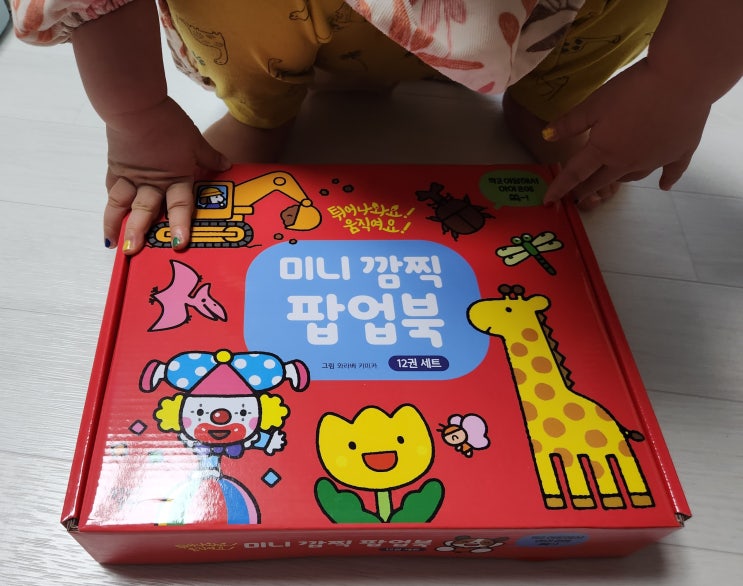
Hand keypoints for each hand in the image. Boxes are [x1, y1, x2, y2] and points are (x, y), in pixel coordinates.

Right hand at [103, 97, 230, 253]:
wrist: (135, 105)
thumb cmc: (167, 122)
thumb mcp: (194, 139)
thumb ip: (209, 156)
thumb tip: (226, 165)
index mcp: (175, 176)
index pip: (180, 205)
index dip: (179, 225)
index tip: (178, 244)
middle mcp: (152, 182)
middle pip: (145, 210)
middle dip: (139, 232)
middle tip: (134, 251)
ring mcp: (131, 175)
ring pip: (121, 204)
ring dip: (116, 224)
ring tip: (113, 244)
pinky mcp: (116, 166)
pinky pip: (112, 188)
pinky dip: (110, 202)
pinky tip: (110, 215)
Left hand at [543, 59, 710, 206]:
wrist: (682, 79)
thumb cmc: (633, 88)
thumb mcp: (594, 103)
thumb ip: (570, 122)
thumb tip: (546, 136)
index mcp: (603, 150)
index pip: (575, 174)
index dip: (559, 188)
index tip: (548, 201)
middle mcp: (627, 162)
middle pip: (601, 180)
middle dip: (586, 189)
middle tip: (578, 195)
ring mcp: (655, 160)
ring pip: (632, 177)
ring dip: (618, 180)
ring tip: (612, 179)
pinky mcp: (679, 152)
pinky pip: (671, 172)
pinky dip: (667, 180)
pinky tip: (665, 186)